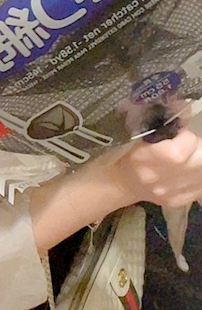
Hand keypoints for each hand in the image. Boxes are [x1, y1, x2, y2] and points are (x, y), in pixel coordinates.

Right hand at [31, 123, 201, 251]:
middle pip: (199, 160)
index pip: (183, 147)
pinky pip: (199, 185)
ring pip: (201, 172)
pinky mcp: (178, 201)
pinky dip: (197, 174)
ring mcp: (170, 193)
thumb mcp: (136, 135)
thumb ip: (160, 125)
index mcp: (144, 158)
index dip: (185, 135)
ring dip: (198, 160)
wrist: (116, 184)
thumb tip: (183, 107)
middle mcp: (159, 178)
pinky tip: (185, 170)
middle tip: (185, 142)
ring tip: (186, 155)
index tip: (177, 131)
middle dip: (197, 147)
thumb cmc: (121, 154)